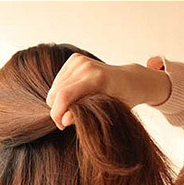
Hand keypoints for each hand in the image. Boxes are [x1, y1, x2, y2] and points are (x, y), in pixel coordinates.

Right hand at [46, 53, 170, 129]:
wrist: (128, 80)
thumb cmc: (119, 100)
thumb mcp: (104, 113)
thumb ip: (81, 116)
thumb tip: (63, 120)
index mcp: (96, 79)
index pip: (64, 96)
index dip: (57, 113)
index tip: (62, 126)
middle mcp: (86, 66)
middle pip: (55, 92)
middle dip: (57, 109)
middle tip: (68, 119)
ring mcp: (79, 60)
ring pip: (54, 87)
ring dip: (58, 101)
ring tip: (74, 107)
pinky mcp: (75, 58)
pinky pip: (57, 81)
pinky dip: (61, 91)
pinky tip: (75, 95)